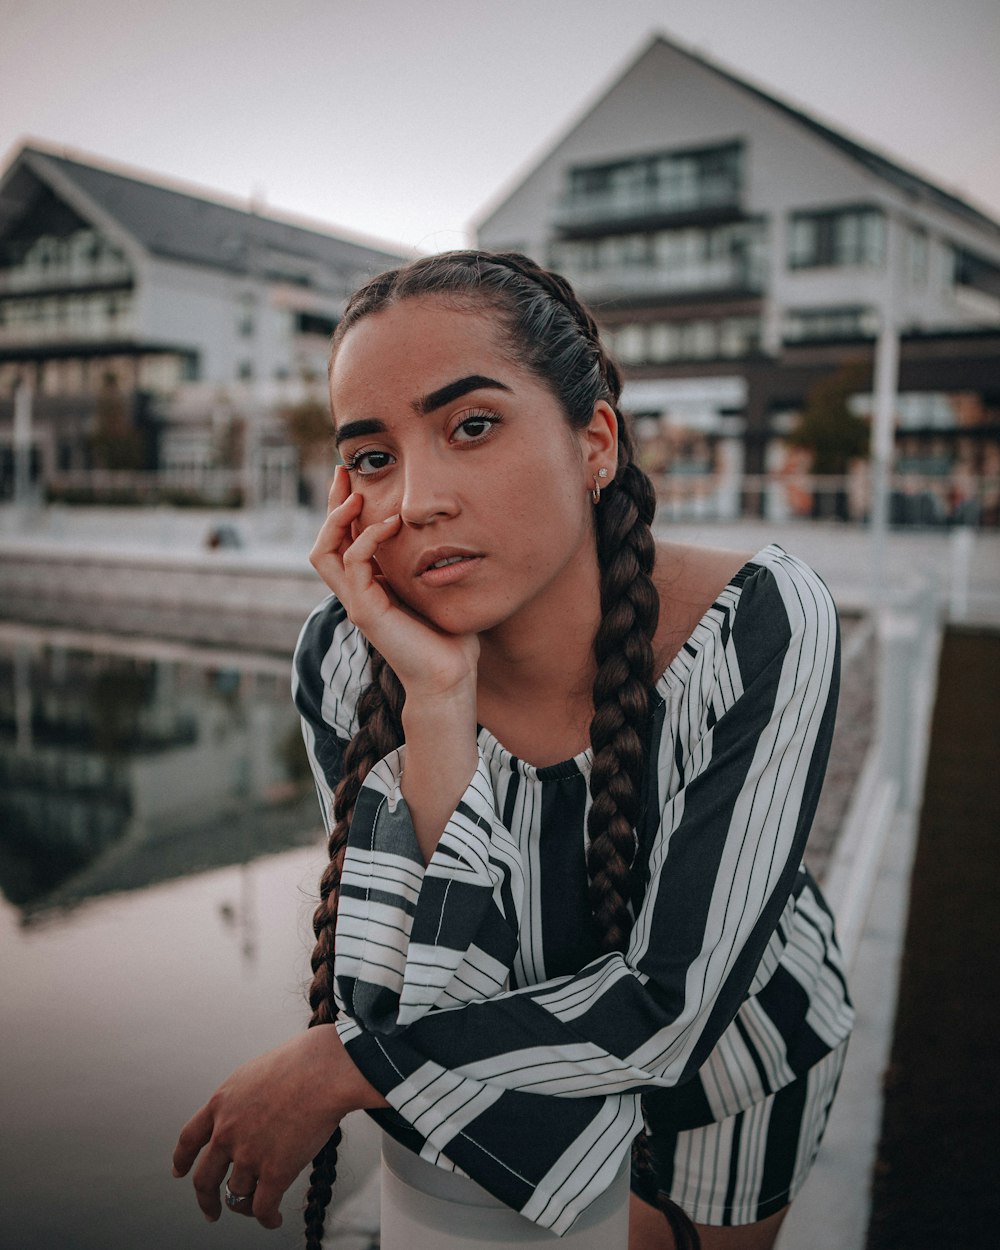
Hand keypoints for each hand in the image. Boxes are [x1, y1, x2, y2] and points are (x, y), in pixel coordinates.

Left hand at [171, 1026, 383, 1227]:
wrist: (325, 1070)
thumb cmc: (301, 1062)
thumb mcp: (255, 1073)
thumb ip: (243, 1099)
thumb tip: (252, 1114)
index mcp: (221, 1103)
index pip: (189, 1138)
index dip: (182, 1159)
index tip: (179, 1172)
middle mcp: (227, 1132)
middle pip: (204, 1179)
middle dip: (206, 1200)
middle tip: (210, 1210)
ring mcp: (249, 1155)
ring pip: (235, 1196)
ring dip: (244, 1207)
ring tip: (256, 1209)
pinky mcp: (275, 1172)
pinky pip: (262, 1208)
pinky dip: (266, 1219)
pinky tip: (273, 1219)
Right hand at [310, 466, 478, 697]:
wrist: (450, 674)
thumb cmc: (449, 634)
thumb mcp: (433, 586)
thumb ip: (425, 561)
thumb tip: (441, 528)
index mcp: (369, 585)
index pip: (342, 540)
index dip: (343, 508)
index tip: (354, 476)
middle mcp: (356, 592)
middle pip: (323, 542)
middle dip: (331, 504)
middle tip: (343, 471)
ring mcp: (357, 602)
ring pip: (323, 553)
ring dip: (338, 519)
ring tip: (357, 495)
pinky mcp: (366, 611)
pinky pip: (353, 565)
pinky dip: (367, 539)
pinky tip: (390, 524)